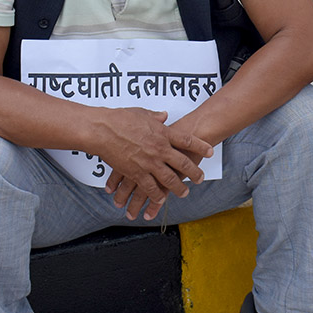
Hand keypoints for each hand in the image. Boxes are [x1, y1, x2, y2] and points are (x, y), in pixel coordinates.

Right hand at [99, 108, 213, 219]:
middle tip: (200, 178)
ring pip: (169, 178)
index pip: (187, 140)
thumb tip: (164, 116)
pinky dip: (157, 195)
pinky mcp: (136, 173)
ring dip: (178, 187)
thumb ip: (156, 117)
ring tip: (185, 192)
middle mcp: (159, 149)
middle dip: (194, 172)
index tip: (210, 152)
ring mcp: (149, 162)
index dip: (200, 147)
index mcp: (162, 133)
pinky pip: (150, 187)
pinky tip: (161, 199)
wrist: (102, 130)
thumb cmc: (120, 119)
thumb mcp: (142, 113)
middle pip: (182, 162)